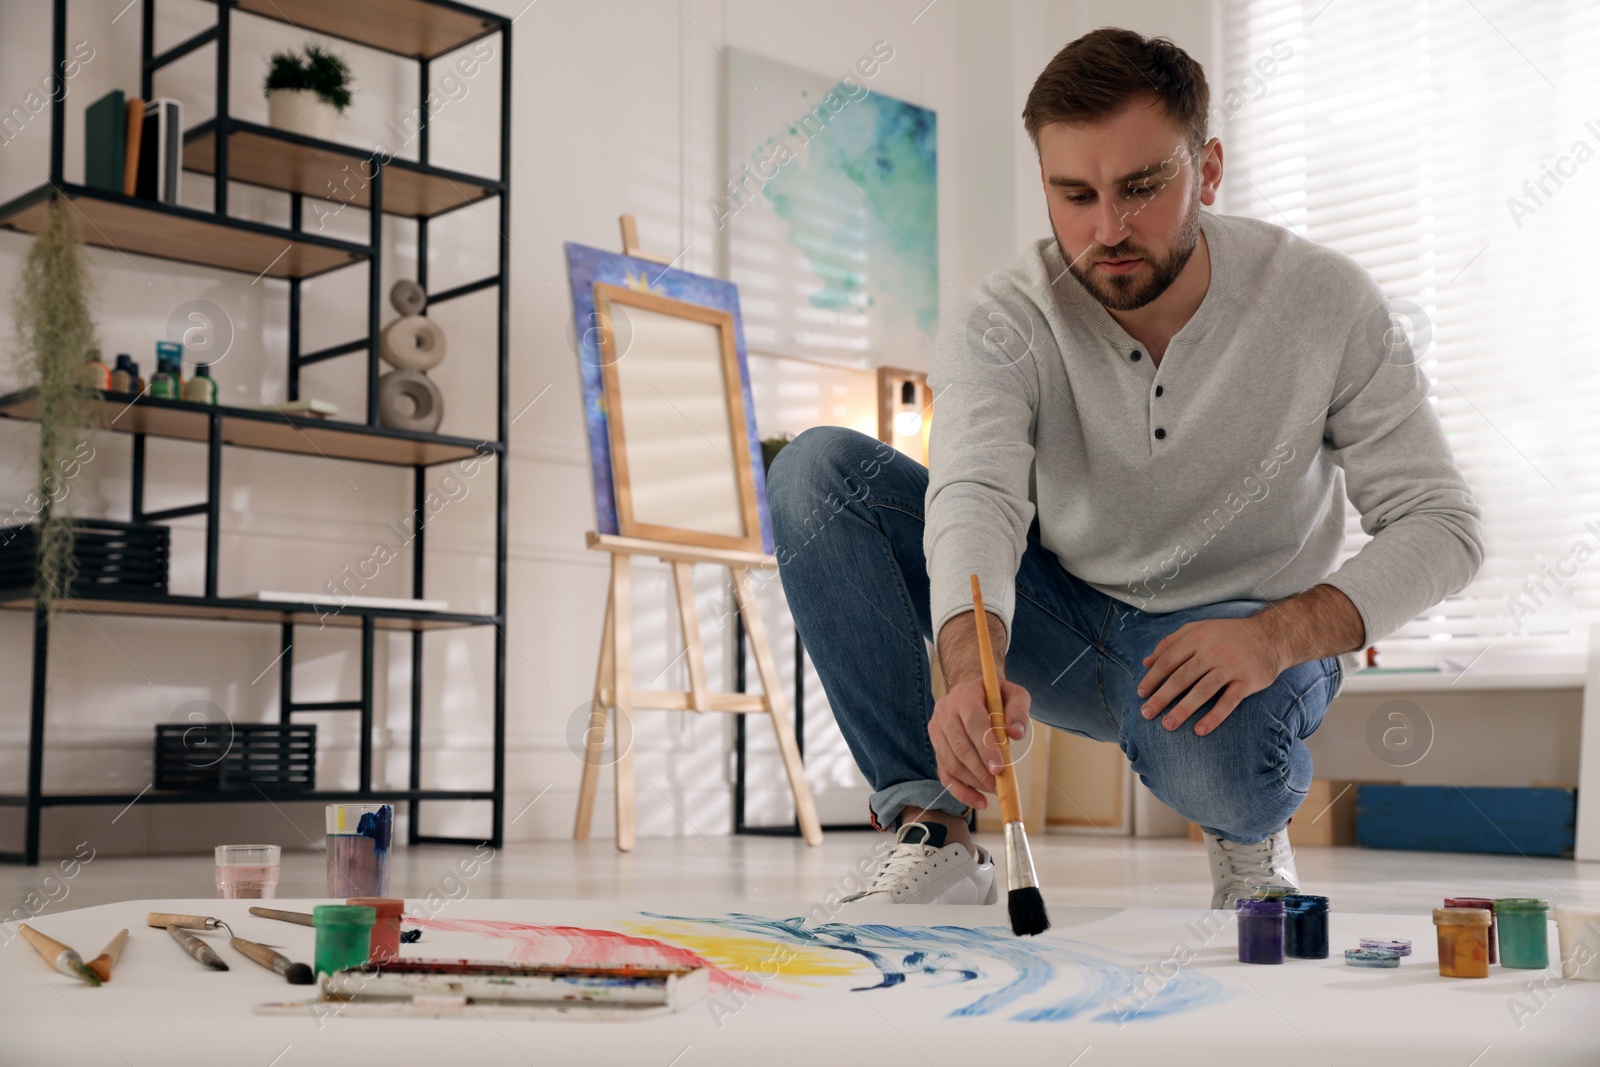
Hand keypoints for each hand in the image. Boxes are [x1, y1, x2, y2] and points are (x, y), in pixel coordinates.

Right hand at [928, 677, 1030, 809]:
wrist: (972, 691)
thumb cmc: (997, 695)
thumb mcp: (1014, 694)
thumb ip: (1018, 710)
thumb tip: (1016, 734)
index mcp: (964, 695)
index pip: (973, 722)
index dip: (986, 747)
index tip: (1000, 768)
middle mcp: (945, 712)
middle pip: (960, 746)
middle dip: (980, 770)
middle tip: (999, 785)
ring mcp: (937, 730)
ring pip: (951, 762)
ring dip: (973, 781)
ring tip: (994, 790)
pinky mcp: (936, 747)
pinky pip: (945, 774)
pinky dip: (961, 791)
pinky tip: (979, 801)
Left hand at [1136, 616, 1285, 735]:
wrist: (1271, 635)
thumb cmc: (1227, 634)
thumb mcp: (1198, 629)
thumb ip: (1170, 643)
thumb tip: (1146, 662)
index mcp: (1197, 638)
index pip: (1168, 660)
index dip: (1153, 678)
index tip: (1141, 693)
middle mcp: (1212, 651)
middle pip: (1181, 677)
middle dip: (1161, 697)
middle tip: (1146, 714)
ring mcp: (1230, 666)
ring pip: (1202, 691)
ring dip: (1183, 709)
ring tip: (1167, 725)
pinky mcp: (1247, 681)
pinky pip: (1228, 701)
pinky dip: (1214, 716)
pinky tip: (1199, 730)